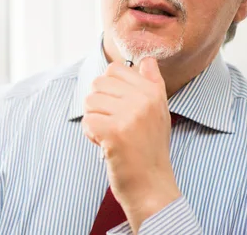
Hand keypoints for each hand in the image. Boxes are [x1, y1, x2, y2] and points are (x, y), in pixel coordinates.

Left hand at [82, 57, 180, 232]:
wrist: (152, 186)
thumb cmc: (149, 149)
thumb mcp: (158, 113)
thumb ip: (152, 84)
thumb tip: (147, 60)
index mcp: (153, 92)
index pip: (114, 69)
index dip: (109, 89)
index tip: (119, 108)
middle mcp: (144, 100)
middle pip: (98, 83)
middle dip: (98, 104)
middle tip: (113, 125)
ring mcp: (130, 116)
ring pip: (90, 101)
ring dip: (94, 120)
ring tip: (110, 135)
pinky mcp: (115, 132)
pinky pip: (87, 120)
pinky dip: (91, 134)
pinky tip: (105, 145)